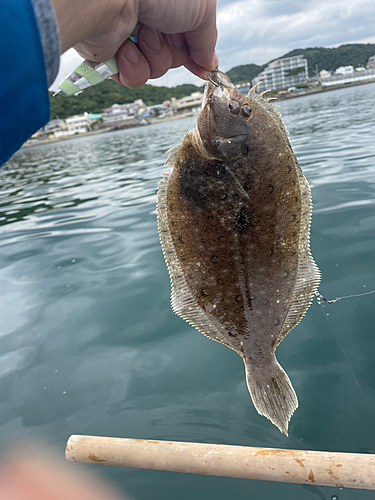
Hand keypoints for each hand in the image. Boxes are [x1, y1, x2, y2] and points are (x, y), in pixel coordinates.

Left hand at [51, 0, 217, 86]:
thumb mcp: (201, 11)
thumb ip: (207, 40)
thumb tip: (208, 63)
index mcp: (170, 4)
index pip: (188, 37)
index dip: (195, 53)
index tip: (202, 68)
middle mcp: (149, 16)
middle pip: (173, 55)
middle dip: (173, 50)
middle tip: (165, 30)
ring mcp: (129, 35)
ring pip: (155, 69)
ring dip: (154, 57)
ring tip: (142, 34)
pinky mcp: (110, 54)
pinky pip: (133, 78)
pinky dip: (133, 68)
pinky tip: (126, 49)